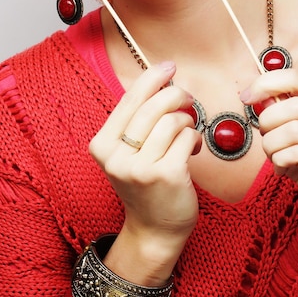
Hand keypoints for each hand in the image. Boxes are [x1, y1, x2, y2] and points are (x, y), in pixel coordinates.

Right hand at [89, 61, 200, 253]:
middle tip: (188, 99)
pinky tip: (193, 150)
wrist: (154, 229)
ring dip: (187, 121)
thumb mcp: (127, 152)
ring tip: (187, 133)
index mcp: (101, 145)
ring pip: (172, 121)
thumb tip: (162, 80)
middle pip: (152, 106)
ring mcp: (140, 168)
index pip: (128, 100)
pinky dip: (195, 138)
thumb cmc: (146, 184)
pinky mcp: (166, 175)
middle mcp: (116, 156)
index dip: (151, 78)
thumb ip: (136, 121)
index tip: (168, 66)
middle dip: (176, 95)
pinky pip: (188, 137)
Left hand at [241, 69, 297, 227]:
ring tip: (275, 155)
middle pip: (293, 106)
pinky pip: (294, 155)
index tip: (246, 98)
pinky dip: (278, 161)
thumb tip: (255, 94)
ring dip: (271, 145)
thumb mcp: (292, 128)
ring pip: (292, 131)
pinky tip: (283, 168)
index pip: (294, 78)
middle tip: (266, 136)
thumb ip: (277, 107)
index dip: (264, 84)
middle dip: (268, 121)